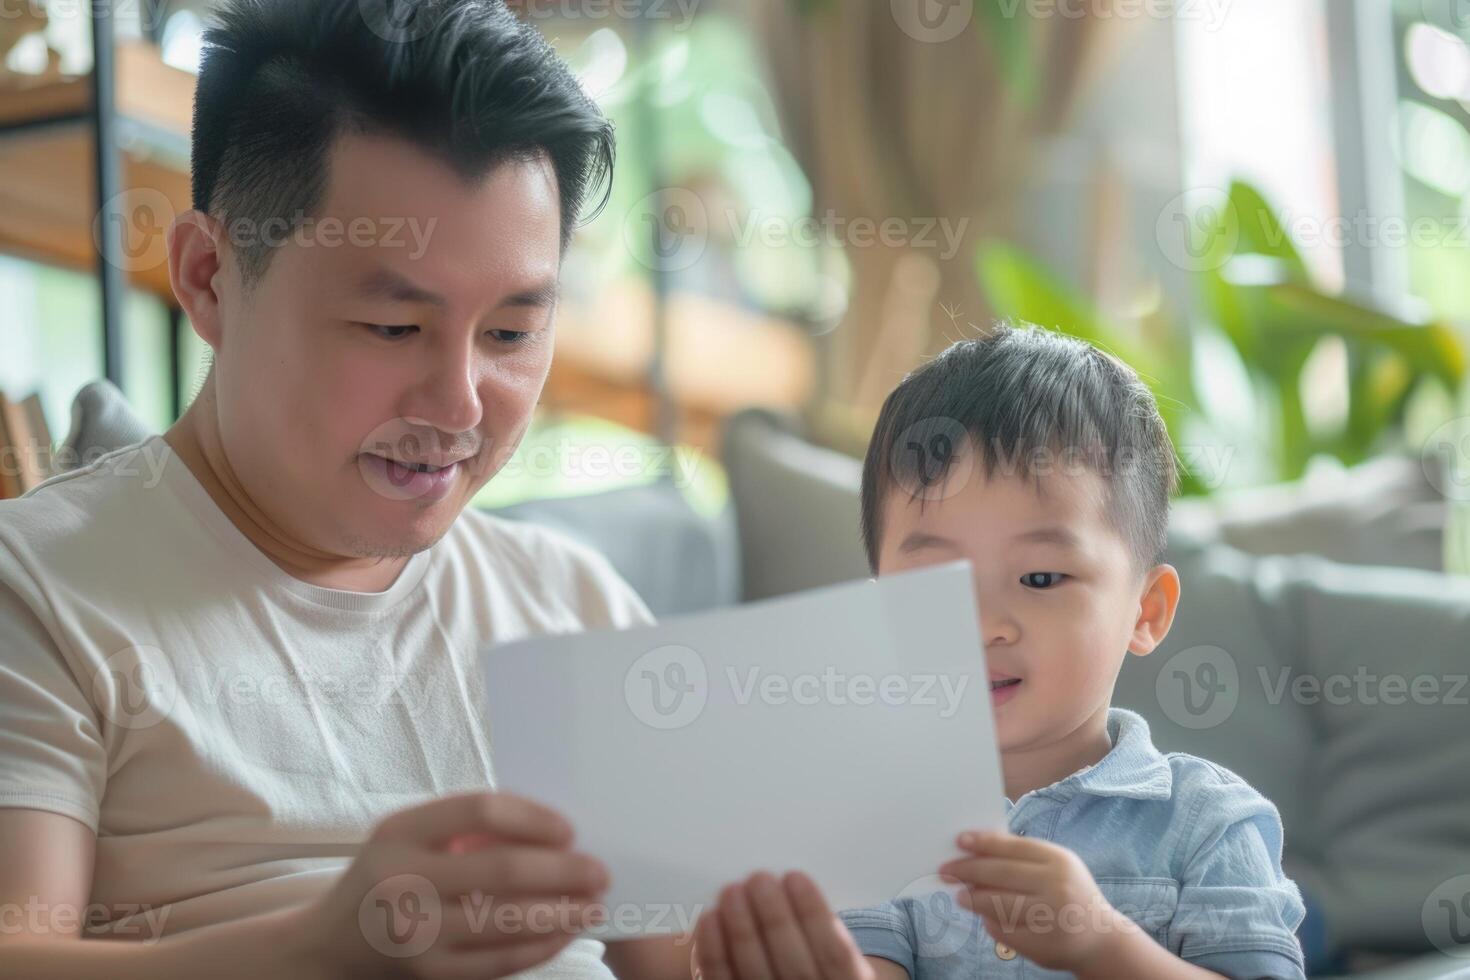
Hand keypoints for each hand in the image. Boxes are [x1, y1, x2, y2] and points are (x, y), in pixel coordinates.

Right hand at [297, 791, 608, 979]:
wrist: (334, 943)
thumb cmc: (392, 873)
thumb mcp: (412, 835)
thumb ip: (470, 826)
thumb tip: (555, 834)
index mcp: (400, 832)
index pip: (481, 810)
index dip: (534, 818)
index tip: (570, 830)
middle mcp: (402, 881)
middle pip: (503, 869)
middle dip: (564, 871)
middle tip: (600, 872)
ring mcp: (416, 934)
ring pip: (508, 922)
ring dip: (563, 913)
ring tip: (593, 906)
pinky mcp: (432, 974)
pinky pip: (501, 961)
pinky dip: (542, 946)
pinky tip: (565, 932)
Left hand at [692, 871, 875, 979]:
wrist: (791, 979)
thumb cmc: (812, 955)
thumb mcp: (832, 946)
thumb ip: (820, 923)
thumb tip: (788, 882)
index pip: (834, 954)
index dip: (814, 914)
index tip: (795, 877)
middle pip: (794, 965)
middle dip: (775, 918)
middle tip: (759, 878)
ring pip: (756, 974)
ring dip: (742, 930)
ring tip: (732, 891)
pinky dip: (714, 952)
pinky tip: (710, 918)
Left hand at [939, 830, 1136, 972]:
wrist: (1100, 939)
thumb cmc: (1069, 894)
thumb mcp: (1057, 868)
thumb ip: (1023, 858)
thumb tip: (975, 851)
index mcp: (1059, 861)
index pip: (1013, 846)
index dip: (984, 843)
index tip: (960, 840)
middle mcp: (1056, 886)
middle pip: (1001, 873)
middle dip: (968, 870)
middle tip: (946, 870)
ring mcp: (1050, 917)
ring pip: (998, 903)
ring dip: (973, 898)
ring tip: (960, 896)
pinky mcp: (1041, 944)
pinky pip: (1004, 931)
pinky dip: (990, 923)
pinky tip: (984, 918)